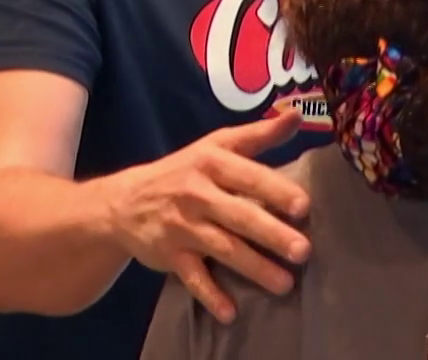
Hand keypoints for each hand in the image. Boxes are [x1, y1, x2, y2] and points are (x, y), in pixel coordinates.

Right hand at [104, 109, 310, 322]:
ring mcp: (182, 227)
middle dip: (272, 234)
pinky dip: (210, 296)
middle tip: (303, 251)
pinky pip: (193, 278)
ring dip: (254, 268)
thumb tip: (297, 115)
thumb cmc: (184, 170)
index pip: (248, 176)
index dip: (275, 190)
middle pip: (240, 216)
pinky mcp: (170, 255)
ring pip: (223, 249)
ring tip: (285, 284)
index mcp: (211, 163)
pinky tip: (231, 312)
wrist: (124, 201)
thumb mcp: (216, 146)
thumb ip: (259, 135)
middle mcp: (196, 194)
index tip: (303, 206)